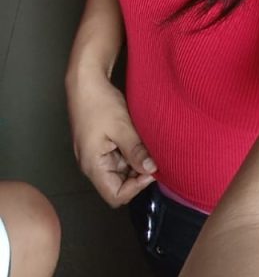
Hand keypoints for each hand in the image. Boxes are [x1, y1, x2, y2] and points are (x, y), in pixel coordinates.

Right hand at [67, 71, 156, 207]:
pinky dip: (131, 153)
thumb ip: (135, 151)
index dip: (136, 187)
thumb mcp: (121, 126)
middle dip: (138, 176)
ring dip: (136, 163)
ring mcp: (96, 155)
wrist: (86, 82)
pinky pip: (118, 157)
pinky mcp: (100, 145)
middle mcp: (92, 165)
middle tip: (155, 159)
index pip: (115, 195)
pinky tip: (141, 141)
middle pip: (118, 185)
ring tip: (149, 148)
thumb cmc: (98, 103)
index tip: (152, 170)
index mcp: (93, 166)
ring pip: (120, 171)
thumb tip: (150, 170)